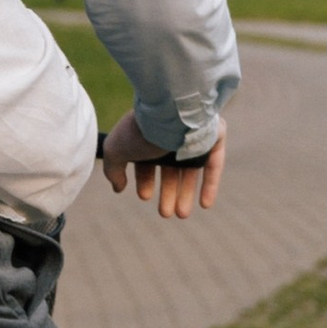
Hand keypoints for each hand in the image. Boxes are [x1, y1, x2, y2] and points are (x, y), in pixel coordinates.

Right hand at [100, 111, 224, 219]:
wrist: (169, 113)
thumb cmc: (140, 131)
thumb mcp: (116, 150)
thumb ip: (113, 170)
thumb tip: (118, 187)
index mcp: (147, 133)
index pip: (147, 160)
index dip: (145, 180)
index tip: (145, 196)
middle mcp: (170, 134)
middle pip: (170, 169)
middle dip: (167, 193)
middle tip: (165, 214)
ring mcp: (193, 136)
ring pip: (190, 170)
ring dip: (186, 194)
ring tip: (181, 214)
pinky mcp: (213, 138)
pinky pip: (213, 165)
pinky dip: (209, 185)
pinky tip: (205, 204)